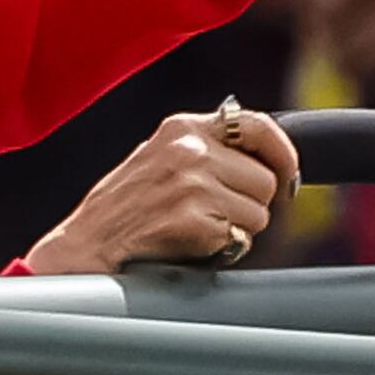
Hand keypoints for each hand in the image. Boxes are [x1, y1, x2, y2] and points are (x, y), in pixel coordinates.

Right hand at [27, 102, 294, 273]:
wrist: (84, 248)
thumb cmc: (121, 212)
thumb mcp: (158, 160)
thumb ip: (204, 150)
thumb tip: (264, 161)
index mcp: (181, 128)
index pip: (257, 125)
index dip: (284, 154)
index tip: (290, 177)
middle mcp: (189, 149)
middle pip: (265, 180)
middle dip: (251, 205)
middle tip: (218, 219)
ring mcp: (192, 184)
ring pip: (259, 213)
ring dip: (238, 231)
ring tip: (197, 232)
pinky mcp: (194, 219)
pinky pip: (240, 238)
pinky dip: (223, 250)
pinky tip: (189, 245)